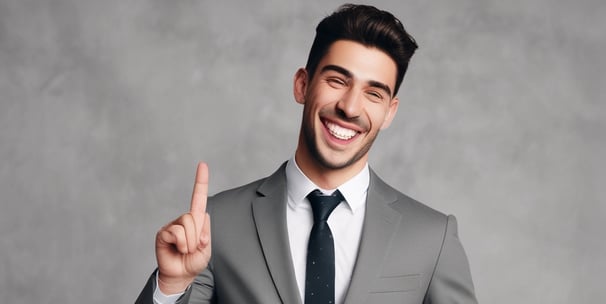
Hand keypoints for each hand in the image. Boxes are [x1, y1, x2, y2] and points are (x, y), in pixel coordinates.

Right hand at [155, 162, 211, 293]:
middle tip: (193, 248)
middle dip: (198, 236)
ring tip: (185, 250)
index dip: (201, 181)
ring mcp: (172, 225)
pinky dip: (181, 244)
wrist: (181, 275)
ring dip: (190, 242)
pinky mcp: (163, 233)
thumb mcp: (206, 248)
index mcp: (196, 220)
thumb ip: (205, 233)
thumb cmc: (193, 261)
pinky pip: (177, 233)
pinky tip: (177, 249)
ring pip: (186, 224)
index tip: (203, 164)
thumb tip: (200, 218)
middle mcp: (183, 219)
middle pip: (194, 217)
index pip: (198, 197)